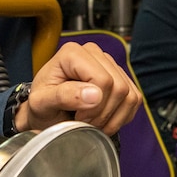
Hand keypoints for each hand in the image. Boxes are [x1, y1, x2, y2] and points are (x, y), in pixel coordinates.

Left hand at [16, 41, 141, 134]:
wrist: (46, 110)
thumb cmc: (41, 105)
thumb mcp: (42, 103)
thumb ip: (64, 96)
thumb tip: (94, 94)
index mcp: (72, 53)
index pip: (102, 80)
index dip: (93, 106)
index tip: (77, 116)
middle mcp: (93, 53)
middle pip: (118, 88)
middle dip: (103, 114)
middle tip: (85, 122)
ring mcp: (109, 64)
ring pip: (129, 95)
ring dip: (113, 117)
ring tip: (93, 122)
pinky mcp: (120, 77)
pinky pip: (135, 99)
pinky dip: (122, 116)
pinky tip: (104, 119)